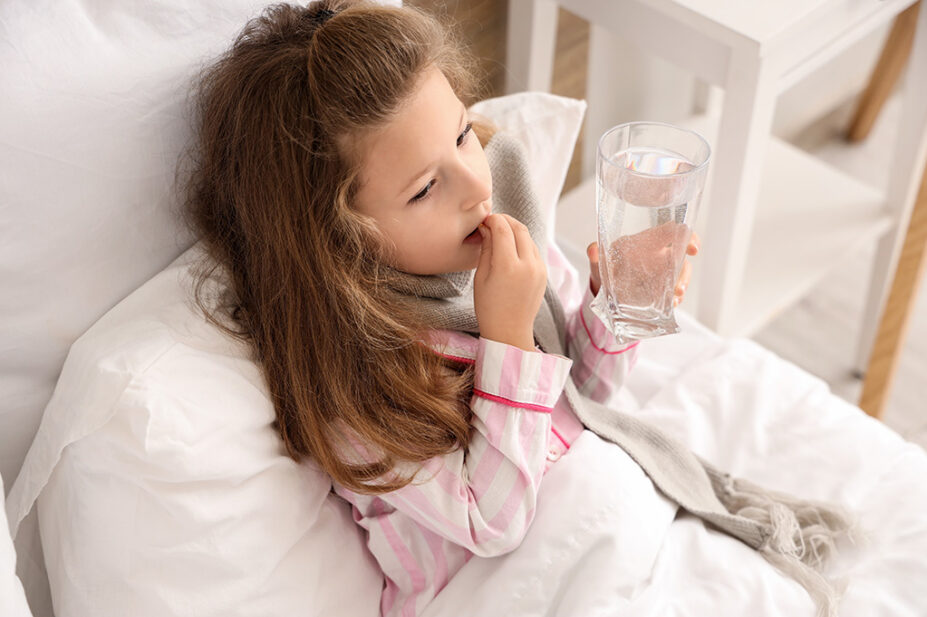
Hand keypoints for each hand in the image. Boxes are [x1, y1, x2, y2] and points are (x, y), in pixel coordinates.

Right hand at [474, 214, 546, 350]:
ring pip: (528, 236)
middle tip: (492, 221)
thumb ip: (486, 249)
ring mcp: (539, 268)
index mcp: (508, 266)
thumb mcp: (481, 277)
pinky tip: (511, 247)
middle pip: (519, 228)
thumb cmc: (489, 308)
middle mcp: (528, 265)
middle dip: (505, 220)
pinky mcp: (544, 272)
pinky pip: (534, 248)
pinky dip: (522, 242)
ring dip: (515, 230)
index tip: (484, 220)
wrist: (510, 331)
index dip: (492, 219)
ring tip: (500, 233)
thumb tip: (488, 228)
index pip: (502, 229)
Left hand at [586, 230, 699, 306]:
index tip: (693, 248)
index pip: (671, 232)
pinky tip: (671, 305)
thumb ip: (595, 256)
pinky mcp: (662, 289)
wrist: (603, 291)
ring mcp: (661, 273)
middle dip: (684, 272)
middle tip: (679, 288)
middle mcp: (657, 256)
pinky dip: (675, 299)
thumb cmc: (604, 270)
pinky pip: (674, 292)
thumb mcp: (598, 263)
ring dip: (680, 287)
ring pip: (680, 275)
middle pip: (681, 257)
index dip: (686, 235)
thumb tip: (592, 250)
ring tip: (674, 298)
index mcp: (645, 242)